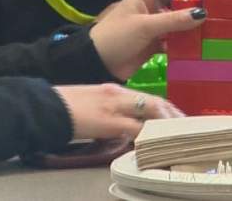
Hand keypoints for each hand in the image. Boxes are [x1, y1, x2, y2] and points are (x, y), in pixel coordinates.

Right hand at [55, 84, 183, 139]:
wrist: (46, 106)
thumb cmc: (63, 105)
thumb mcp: (91, 101)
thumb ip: (108, 108)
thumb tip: (120, 123)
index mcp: (113, 89)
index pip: (146, 97)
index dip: (164, 107)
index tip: (176, 115)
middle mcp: (118, 95)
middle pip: (154, 103)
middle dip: (173, 114)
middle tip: (186, 126)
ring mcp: (115, 107)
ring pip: (150, 113)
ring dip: (166, 124)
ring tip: (178, 134)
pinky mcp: (109, 122)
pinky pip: (136, 130)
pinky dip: (148, 136)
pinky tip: (156, 142)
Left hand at [90, 0, 205, 79]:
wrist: (99, 63)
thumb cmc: (116, 36)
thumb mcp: (144, 26)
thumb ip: (173, 20)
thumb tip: (202, 12)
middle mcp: (151, 2)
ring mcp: (154, 20)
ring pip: (178, 7)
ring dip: (192, 5)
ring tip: (215, 0)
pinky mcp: (157, 39)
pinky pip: (177, 31)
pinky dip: (188, 31)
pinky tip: (204, 31)